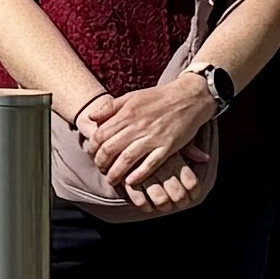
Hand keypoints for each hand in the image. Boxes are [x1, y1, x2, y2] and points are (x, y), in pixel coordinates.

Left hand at [79, 79, 216, 200]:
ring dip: (116, 172)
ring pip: (127, 159)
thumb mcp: (131, 97)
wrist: (189, 97)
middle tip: (100, 169)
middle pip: (110, 149)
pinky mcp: (168, 146)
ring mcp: (153, 137)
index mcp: (126, 113)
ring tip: (111, 180)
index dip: (92, 147)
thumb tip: (90, 118)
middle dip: (101, 163)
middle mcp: (137, 126)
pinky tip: (131, 182)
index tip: (92, 154)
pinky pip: (151, 164)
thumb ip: (110, 108)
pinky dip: (139, 174)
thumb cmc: (158, 98)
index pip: (100, 135)